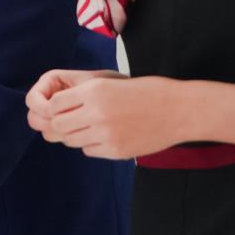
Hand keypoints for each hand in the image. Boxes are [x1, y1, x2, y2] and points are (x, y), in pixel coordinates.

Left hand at [35, 73, 191, 160]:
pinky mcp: (116, 151)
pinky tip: (104, 136)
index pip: (54, 104)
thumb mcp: (112, 83)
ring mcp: (106, 134)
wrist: (181, 110)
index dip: (53, 107)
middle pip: (58, 125)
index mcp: (95, 90)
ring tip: (88, 127)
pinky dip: (91, 145)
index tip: (60, 107)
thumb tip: (56, 108)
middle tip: (68, 121)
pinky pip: (89, 151)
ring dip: (74, 135)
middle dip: (59, 123)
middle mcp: (97, 112)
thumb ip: (85, 95)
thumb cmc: (149, 92)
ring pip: (71, 140)